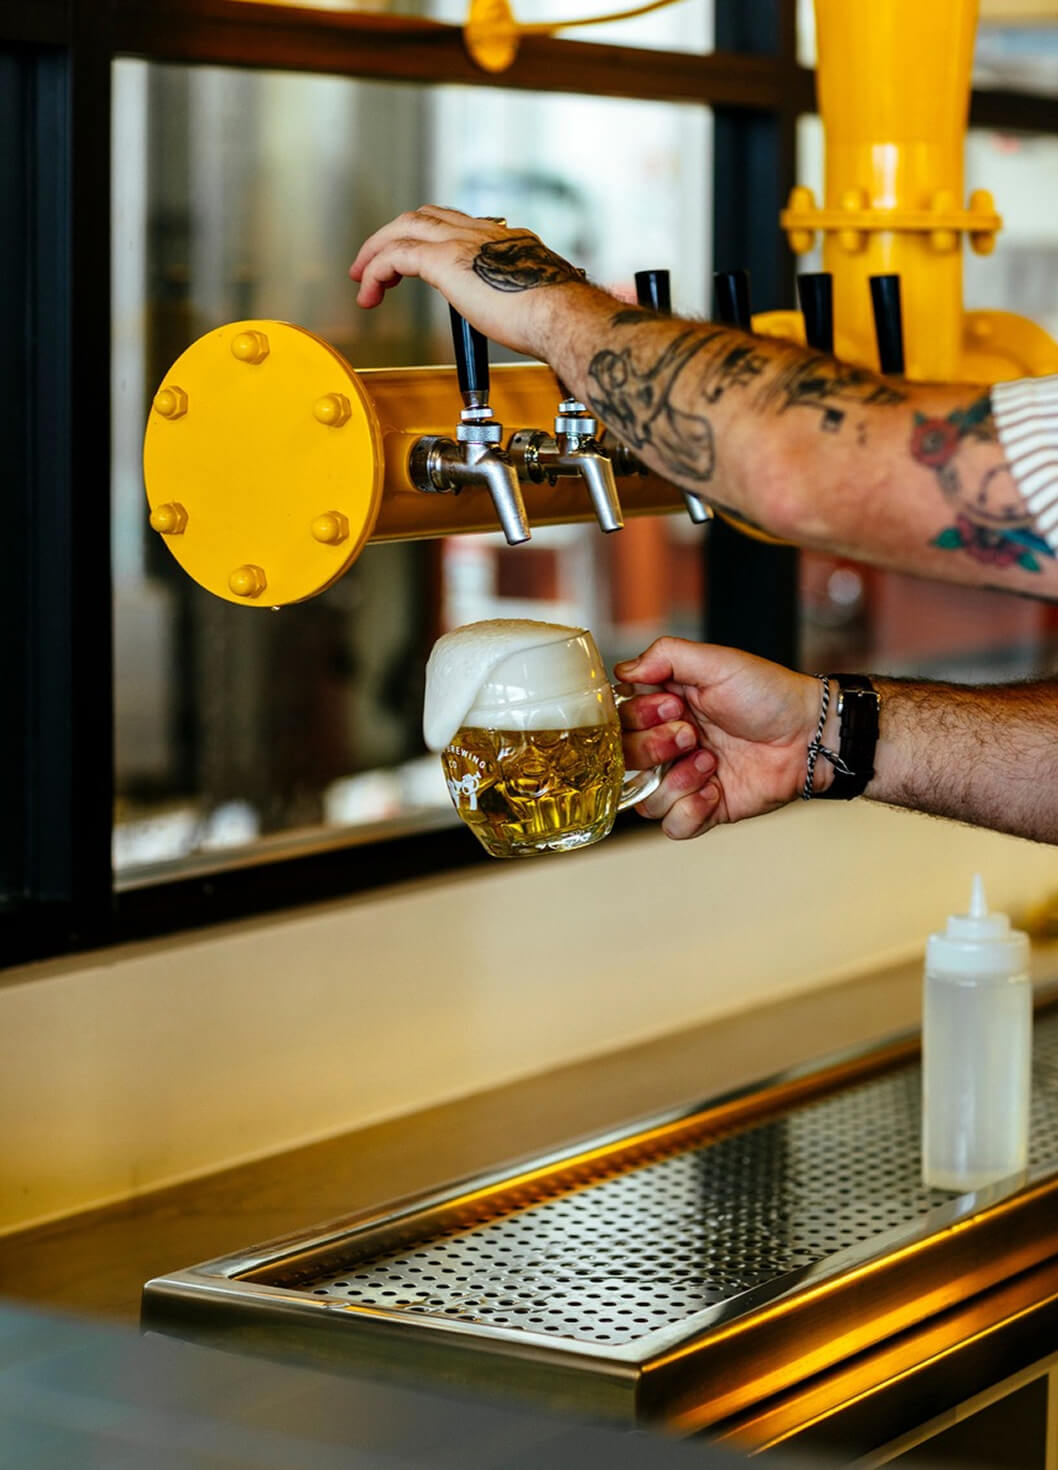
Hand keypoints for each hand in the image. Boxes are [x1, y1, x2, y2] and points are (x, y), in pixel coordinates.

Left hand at [350, 206, 591, 359]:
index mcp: (507, 241)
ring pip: (405, 227)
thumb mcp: (537, 302)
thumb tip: (520, 320)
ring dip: (377, 251)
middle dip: (393, 237)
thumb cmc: (559, 320)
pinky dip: (377, 270)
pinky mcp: (447, 261)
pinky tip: (370, 291)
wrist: (564, 318)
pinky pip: (396, 255)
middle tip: (374, 265)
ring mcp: (465, 242)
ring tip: (363, 281)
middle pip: (425, 216)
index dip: (429, 238)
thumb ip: (520, 301)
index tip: (416, 264)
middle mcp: (484, 233)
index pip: (457, 225)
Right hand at [614, 638, 824, 838]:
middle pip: (625, 761)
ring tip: (710, 762)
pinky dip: (690, 811)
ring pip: (645, 799)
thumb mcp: (716, 662)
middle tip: (691, 734)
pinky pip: (672, 826)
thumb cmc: (768, 694)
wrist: (809, 735)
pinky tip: (715, 789)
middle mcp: (668, 746)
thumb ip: (665, 656)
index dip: (638, 719)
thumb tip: (622, 672)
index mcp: (663, 708)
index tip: (672, 707)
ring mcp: (684, 779)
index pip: (619, 722)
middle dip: (656, 748)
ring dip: (677, 780)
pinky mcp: (704, 808)